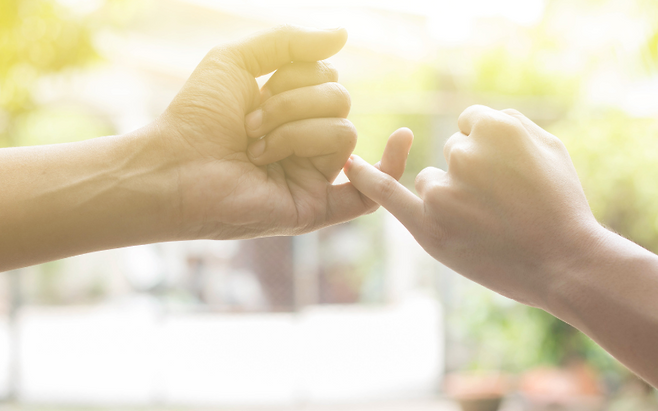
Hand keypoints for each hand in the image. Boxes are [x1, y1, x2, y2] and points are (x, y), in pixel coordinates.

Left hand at [155, 26, 412, 238]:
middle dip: (291, 103)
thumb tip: (343, 34)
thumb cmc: (197, 115)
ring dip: (295, 131)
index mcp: (293, 110)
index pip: (328, 77)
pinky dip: (389, 168)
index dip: (295, 75)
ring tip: (257, 149)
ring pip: (343, 133)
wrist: (173, 166)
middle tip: (250, 123)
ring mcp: (313, 175)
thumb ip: (289, 42)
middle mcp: (307, 142)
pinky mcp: (314, 207)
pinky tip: (402, 140)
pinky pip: (367, 192)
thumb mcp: (238, 60)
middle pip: (340, 101)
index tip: (255, 91)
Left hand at [344, 105, 603, 307]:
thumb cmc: (561, 204)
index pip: (470, 123)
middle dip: (470, 172)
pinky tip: (350, 166)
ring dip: (449, 196)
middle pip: (451, 152)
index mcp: (494, 127)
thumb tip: (477, 118)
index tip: (503, 173)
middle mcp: (463, 153)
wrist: (562, 262)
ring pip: (431, 180)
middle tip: (502, 203)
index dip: (487, 150)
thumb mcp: (550, 148)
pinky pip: (385, 192)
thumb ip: (510, 123)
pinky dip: (366, 178)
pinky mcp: (427, 224)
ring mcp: (442, 190)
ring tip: (485, 223)